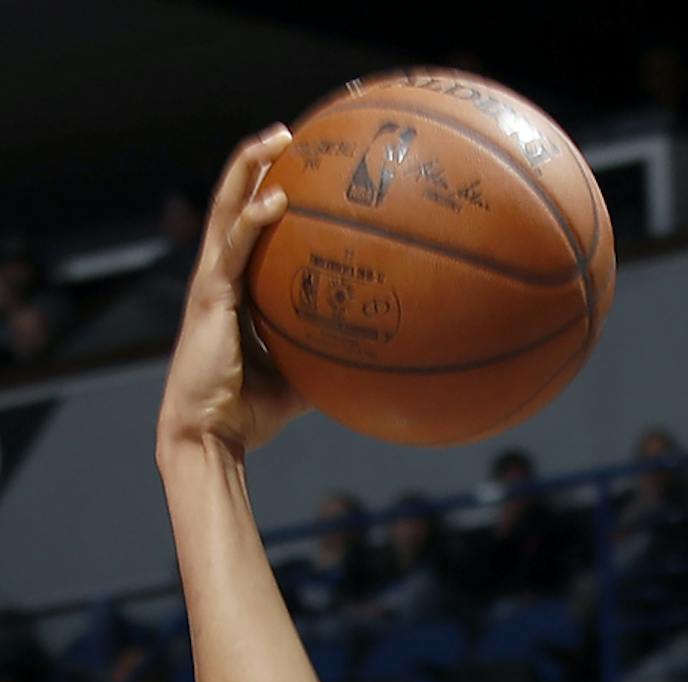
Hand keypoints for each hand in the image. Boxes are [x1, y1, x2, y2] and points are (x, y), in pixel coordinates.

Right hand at [154, 128, 302, 467]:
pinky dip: (253, 221)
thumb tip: (371, 359)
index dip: (265, 191)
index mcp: (233, 288)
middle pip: (233, 202)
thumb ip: (323, 359)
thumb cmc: (249, 414)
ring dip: (250, 169)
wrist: (211, 436)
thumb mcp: (298, 381)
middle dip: (256, 163)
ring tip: (277, 139)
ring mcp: (210, 281)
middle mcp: (218, 274)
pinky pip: (233, 249)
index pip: (247, 227)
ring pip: (226, 208)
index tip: (296, 167)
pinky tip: (278, 200)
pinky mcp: (210, 297)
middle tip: (288, 133)